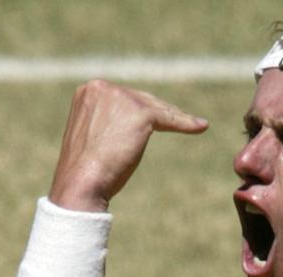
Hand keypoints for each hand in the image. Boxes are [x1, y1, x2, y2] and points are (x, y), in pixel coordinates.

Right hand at [49, 79, 208, 210]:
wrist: (82, 182)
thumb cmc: (85, 173)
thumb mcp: (91, 140)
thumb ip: (105, 126)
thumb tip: (124, 131)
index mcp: (88, 92)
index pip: (123, 97)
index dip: (142, 109)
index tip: (160, 118)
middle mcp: (102, 88)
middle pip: (142, 98)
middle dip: (162, 111)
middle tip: (181, 120)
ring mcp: (120, 98)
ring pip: (156, 107)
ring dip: (175, 118)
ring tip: (194, 125)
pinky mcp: (138, 112)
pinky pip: (168, 117)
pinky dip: (185, 123)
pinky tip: (200, 127)